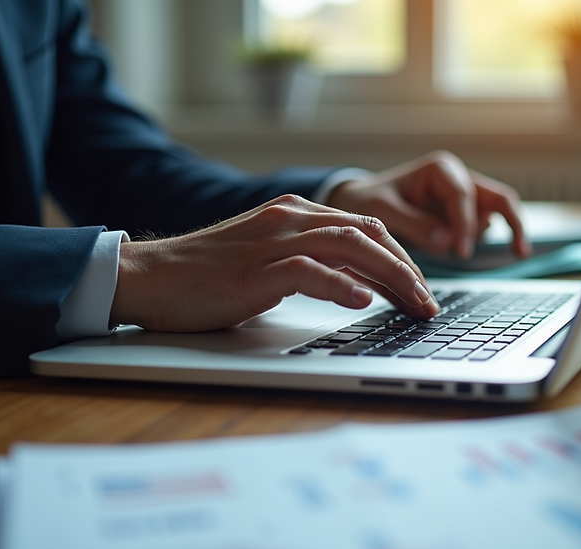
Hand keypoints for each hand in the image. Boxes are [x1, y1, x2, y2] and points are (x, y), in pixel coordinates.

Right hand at [109, 195, 438, 331]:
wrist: (151, 276)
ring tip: (414, 303)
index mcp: (294, 212)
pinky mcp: (256, 269)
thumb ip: (311, 263)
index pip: (364, 226)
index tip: (420, 286)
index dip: (400, 255)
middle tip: (429, 301)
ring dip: (390, 277)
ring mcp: (273, 240)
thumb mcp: (268, 261)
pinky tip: (364, 301)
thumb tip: (359, 286)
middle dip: (407, 268)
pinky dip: (341, 285)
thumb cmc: (208, 275)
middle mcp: (289, 218)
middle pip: (367, 233)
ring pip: (349, 246)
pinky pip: (309, 270)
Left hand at [327, 151, 530, 258]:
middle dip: (513, 223)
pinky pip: (480, 229)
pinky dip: (475, 241)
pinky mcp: (463, 215)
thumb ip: (414, 225)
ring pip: (493, 216)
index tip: (461, 251)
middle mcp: (459, 178)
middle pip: (500, 198)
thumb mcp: (383, 212)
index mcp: (441, 169)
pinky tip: (460, 251)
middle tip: (519, 252)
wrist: (361, 202)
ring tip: (454, 250)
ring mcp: (465, 197)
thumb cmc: (370, 200)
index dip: (465, 224)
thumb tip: (446, 241)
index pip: (464, 196)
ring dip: (479, 236)